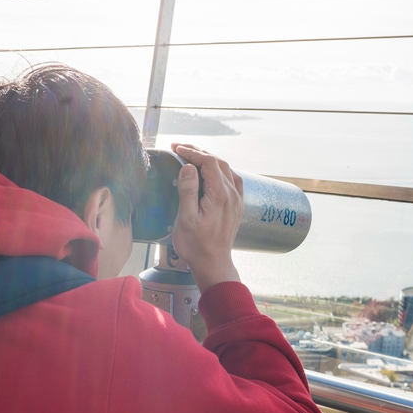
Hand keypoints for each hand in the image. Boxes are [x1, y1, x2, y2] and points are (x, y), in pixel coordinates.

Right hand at [170, 143, 243, 292]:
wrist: (213, 264)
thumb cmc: (196, 245)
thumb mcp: (186, 218)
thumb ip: (188, 190)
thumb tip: (188, 167)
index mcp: (220, 195)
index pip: (208, 163)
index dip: (192, 152)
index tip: (176, 148)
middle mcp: (232, 194)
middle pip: (218, 163)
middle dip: (199, 152)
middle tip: (180, 148)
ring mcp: (237, 200)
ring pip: (226, 170)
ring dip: (210, 160)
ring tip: (192, 157)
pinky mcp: (237, 207)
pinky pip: (233, 180)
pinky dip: (220, 170)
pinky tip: (211, 172)